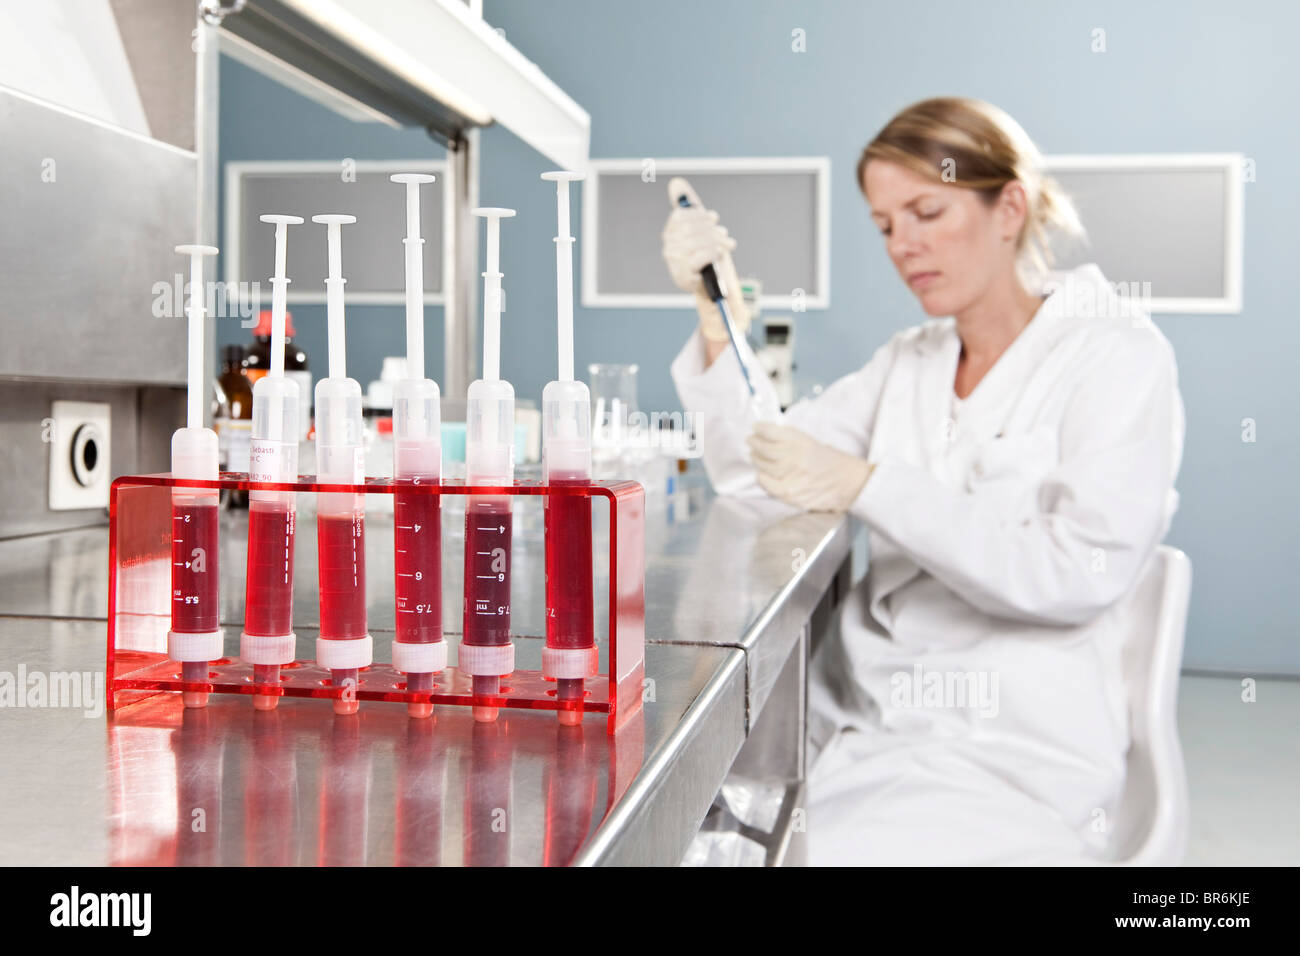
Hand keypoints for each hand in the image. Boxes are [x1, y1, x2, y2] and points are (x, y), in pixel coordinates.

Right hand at [661, 177, 750, 341]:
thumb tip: (676, 183)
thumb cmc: (710, 258)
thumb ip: (689, 206)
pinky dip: (715, 253)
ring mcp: (675, 263)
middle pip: (692, 227)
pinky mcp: (685, 277)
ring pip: (699, 240)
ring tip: (727, 245)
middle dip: (713, 229)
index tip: (714, 220)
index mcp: (671, 234)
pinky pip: (702, 255)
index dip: (701, 216)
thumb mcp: (703, 229)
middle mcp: (669, 248)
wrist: (717, 289)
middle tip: (725, 235)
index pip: (683, 215)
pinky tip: (720, 256)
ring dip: (718, 241)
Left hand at [747, 422, 874, 511]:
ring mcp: (794, 477)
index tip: (756, 427)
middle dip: (755, 444)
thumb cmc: (833, 463)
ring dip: (757, 459)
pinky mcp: (793, 494)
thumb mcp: (814, 443)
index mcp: (803, 443)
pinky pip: (770, 486)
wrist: (853, 484)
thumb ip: (793, 440)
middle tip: (751, 441)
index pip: (772, 433)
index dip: (761, 429)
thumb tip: (769, 436)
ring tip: (754, 455)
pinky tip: (760, 474)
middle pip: (765, 449)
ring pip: (765, 466)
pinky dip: (763, 480)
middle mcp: (797, 458)